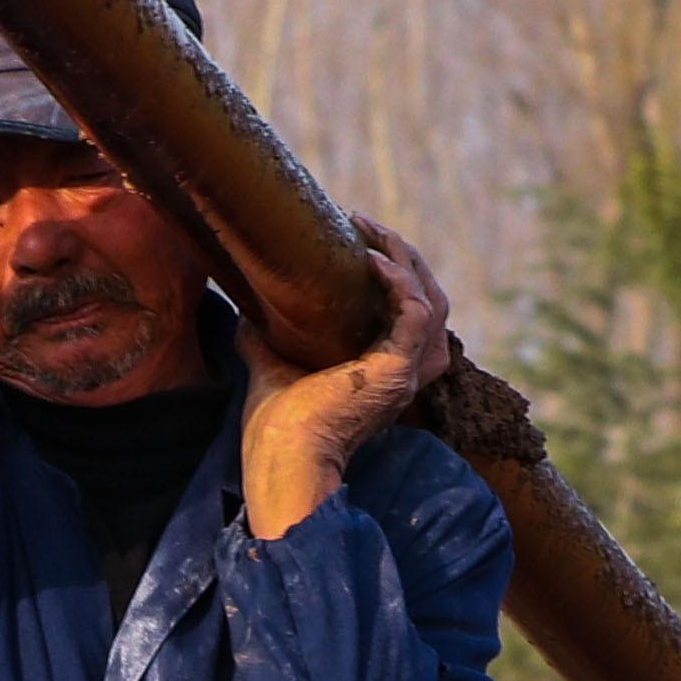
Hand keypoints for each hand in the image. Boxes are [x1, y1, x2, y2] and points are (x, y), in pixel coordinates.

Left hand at [242, 222, 455, 538]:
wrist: (281, 454)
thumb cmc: (277, 424)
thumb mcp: (271, 364)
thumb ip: (265, 338)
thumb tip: (246, 312)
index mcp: (382, 373)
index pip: (408, 316)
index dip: (392, 275)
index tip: (357, 241)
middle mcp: (404, 373)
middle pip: (430, 300)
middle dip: (402, 257)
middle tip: (364, 225)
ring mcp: (406, 374)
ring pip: (433, 301)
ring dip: (406, 260)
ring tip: (371, 232)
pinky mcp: (398, 371)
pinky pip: (418, 313)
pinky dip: (399, 282)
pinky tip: (370, 260)